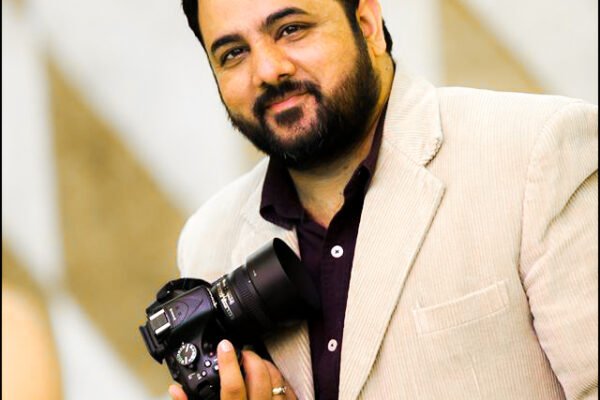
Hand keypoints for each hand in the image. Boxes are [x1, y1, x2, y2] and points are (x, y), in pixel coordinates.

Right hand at [169, 339, 296, 399]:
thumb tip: (176, 390)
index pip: (234, 387)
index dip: (228, 363)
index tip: (224, 346)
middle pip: (260, 378)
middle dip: (251, 358)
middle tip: (240, 353)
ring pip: (277, 381)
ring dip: (266, 365)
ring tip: (253, 363)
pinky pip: (289, 391)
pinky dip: (279, 379)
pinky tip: (269, 377)